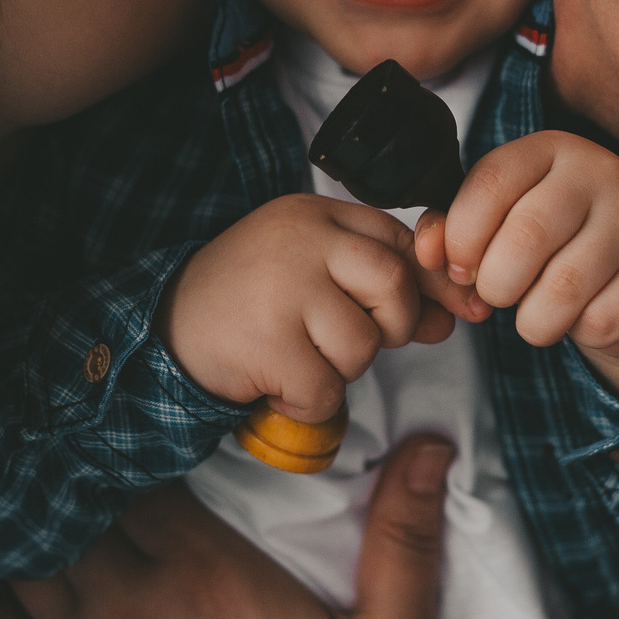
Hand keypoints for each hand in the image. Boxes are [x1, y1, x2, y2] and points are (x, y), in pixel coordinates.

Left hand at [0, 437, 453, 618]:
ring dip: (36, 519)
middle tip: (81, 430)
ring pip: (35, 560)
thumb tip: (431, 444)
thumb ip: (404, 542)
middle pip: (81, 505)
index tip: (144, 409)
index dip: (138, 433)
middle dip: (81, 468)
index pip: (145, 472)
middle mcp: (138, 606)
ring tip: (33, 481)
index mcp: (212, 575)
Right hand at [161, 194, 466, 422]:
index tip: (439, 315)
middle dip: (392, 324)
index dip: (427, 283)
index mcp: (314, 214)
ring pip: (362, 343)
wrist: (163, 328)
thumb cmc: (250, 302)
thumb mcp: (313, 276)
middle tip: (355, 341)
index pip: (399, 238)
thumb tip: (454, 315)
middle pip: (393, 280)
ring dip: (341, 370)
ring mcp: (282, 287)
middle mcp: (300, 239)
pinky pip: (325, 388)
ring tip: (300, 360)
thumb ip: (381, 289)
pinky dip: (309, 403)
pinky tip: (279, 386)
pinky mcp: (266, 339)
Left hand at [415, 131, 618, 407]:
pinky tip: (584, 315)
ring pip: (563, 287)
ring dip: (533, 319)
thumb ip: (453, 232)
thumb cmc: (552, 248)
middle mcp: (600, 171)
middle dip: (496, 284)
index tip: (459, 268)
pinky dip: (578, 332)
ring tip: (536, 313)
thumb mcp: (499, 225)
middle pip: (525, 236)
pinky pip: (600, 319)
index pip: (490, 182)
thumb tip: (428, 252)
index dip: (461, 238)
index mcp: (550, 149)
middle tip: (498, 295)